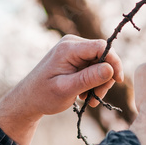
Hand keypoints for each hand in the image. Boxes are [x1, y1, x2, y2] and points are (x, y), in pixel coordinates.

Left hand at [0, 35, 123, 144]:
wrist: (28, 99)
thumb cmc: (43, 95)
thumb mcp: (66, 89)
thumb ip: (88, 78)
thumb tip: (110, 69)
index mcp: (68, 48)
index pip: (102, 46)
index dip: (114, 62)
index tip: (117, 81)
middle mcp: (72, 44)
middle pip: (103, 56)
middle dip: (104, 78)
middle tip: (96, 98)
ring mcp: (74, 50)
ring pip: (101, 63)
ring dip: (99, 83)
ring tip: (88, 99)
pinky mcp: (76, 58)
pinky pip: (94, 67)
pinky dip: (93, 82)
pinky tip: (84, 94)